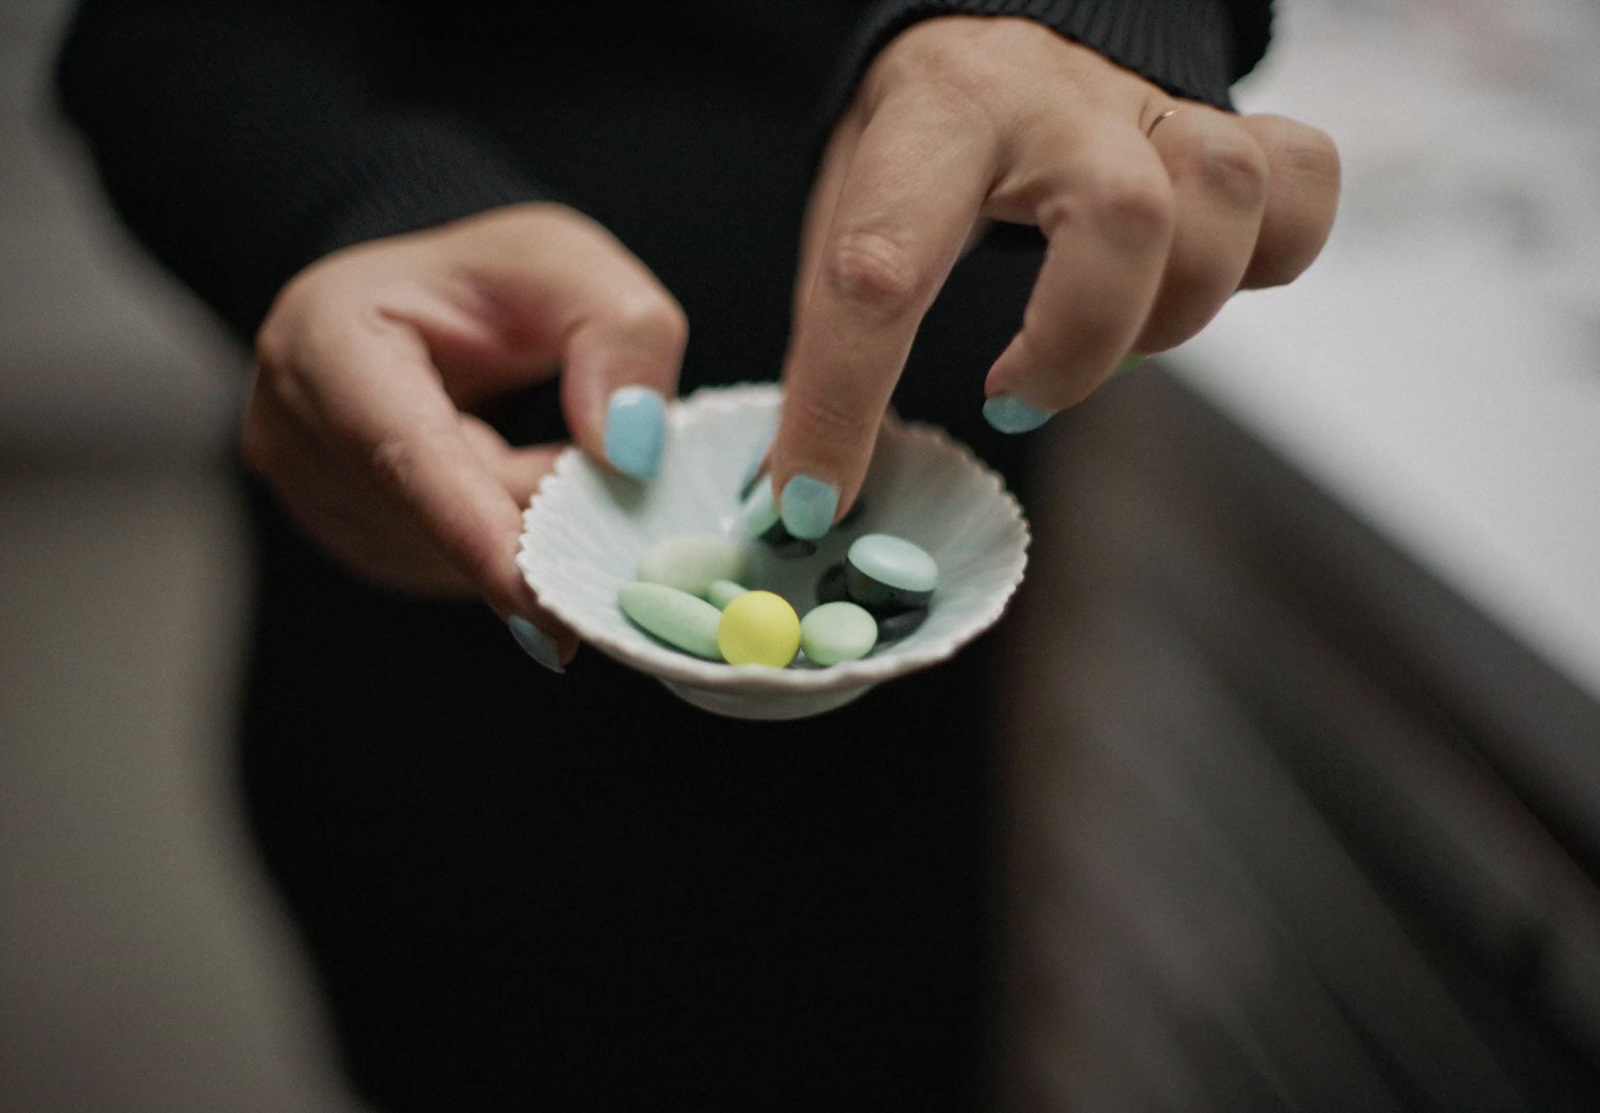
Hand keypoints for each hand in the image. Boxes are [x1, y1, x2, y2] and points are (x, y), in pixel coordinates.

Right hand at [244, 203, 687, 666]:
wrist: (434, 303)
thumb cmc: (495, 278)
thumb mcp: (575, 265)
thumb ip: (622, 336)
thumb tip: (627, 449)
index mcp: (324, 340)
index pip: (404, 455)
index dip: (479, 533)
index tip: (545, 606)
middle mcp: (294, 430)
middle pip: (439, 520)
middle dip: (542, 518)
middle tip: (620, 488)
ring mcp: (315, 497)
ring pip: (451, 558)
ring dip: (530, 532)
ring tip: (562, 464)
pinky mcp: (355, 539)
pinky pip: (450, 570)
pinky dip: (508, 546)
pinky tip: (531, 502)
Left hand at [767, 16, 1339, 538]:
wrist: (1004, 22)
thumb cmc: (925, 133)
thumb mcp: (854, 200)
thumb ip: (835, 329)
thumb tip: (802, 484)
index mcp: (936, 114)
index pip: (878, 266)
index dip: (843, 401)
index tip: (813, 497)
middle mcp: (1055, 99)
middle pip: (1126, 217)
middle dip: (1077, 345)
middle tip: (1012, 398)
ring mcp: (1154, 107)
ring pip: (1223, 200)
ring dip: (1172, 310)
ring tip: (1097, 337)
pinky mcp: (1225, 124)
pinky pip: (1299, 183)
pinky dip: (1270, 253)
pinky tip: (1192, 280)